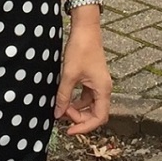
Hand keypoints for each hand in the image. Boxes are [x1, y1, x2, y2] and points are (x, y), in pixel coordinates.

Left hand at [55, 18, 111, 134]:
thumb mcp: (69, 75)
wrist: (86, 29)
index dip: (85, 127)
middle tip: (61, 115)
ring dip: (77, 110)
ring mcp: (99, 84)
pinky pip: (86, 96)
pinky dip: (76, 101)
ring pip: (90, 105)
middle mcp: (104, 88)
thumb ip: (63, 96)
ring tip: (61, 107)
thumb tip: (57, 114)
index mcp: (103, 89)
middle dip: (79, 118)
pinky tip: (64, 99)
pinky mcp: (93, 78)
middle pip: (95, 114)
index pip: (99, 118)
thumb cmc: (81, 49)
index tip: (70, 131)